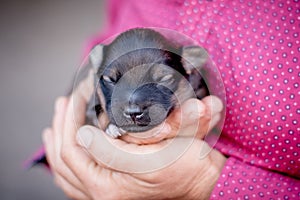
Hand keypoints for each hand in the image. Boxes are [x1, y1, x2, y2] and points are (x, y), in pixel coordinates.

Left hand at [43, 72, 225, 198]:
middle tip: (63, 102)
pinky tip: (68, 148)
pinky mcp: (114, 186)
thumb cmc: (185, 170)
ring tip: (55, 125)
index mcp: (107, 189)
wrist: (205, 182)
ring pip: (68, 172)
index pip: (72, 151)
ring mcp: (107, 192)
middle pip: (64, 161)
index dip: (70, 119)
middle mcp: (102, 195)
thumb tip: (82, 134)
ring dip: (59, 145)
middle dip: (61, 127)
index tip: (76, 95)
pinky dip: (71, 161)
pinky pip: (79, 178)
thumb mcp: (152, 158)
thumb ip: (113, 152)